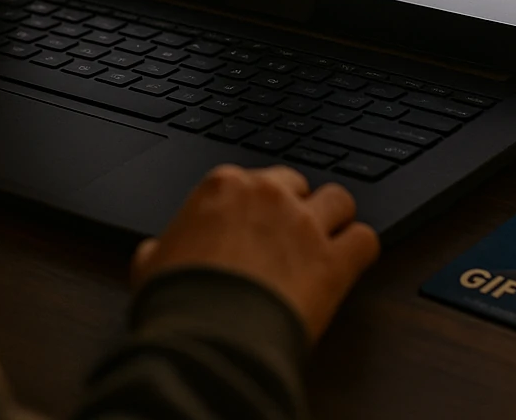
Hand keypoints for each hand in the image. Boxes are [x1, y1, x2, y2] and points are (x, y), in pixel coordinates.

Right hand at [131, 164, 378, 341]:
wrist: (206, 336)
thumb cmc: (177, 299)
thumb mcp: (149, 264)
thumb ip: (162, 246)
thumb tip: (158, 251)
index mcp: (222, 186)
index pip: (253, 178)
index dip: (255, 205)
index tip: (252, 226)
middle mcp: (268, 194)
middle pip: (297, 183)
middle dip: (295, 206)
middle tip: (287, 237)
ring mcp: (305, 225)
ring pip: (339, 200)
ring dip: (334, 219)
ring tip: (326, 244)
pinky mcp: (334, 260)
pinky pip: (366, 239)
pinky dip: (360, 250)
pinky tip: (350, 263)